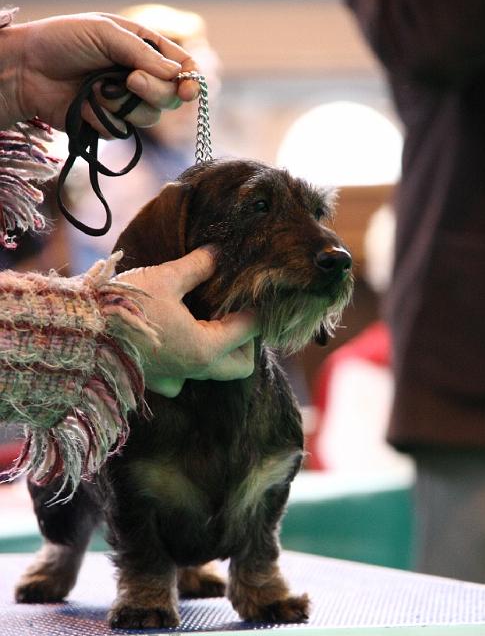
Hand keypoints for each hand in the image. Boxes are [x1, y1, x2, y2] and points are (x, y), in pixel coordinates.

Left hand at [0, 12, 198, 131]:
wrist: (26, 70)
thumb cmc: (63, 41)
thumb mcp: (105, 33)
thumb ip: (143, 53)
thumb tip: (175, 73)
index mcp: (144, 49)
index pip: (182, 67)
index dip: (190, 80)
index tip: (187, 90)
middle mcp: (139, 77)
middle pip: (170, 98)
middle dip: (154, 91)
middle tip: (130, 80)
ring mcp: (124, 103)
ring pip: (148, 118)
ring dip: (122, 105)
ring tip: (95, 89)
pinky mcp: (108, 124)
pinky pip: (121, 131)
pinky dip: (103, 118)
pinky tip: (84, 104)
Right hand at [115, 247, 258, 396]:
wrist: (78, 334)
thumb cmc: (123, 306)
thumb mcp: (165, 279)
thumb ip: (197, 267)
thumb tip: (217, 254)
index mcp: (205, 348)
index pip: (250, 332)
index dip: (256, 310)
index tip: (252, 293)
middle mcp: (193, 371)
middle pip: (240, 366)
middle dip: (245, 343)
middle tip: (234, 313)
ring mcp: (172, 381)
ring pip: (210, 373)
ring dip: (216, 352)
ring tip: (205, 321)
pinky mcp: (152, 381)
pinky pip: (180, 378)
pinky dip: (185, 359)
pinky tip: (175, 336)